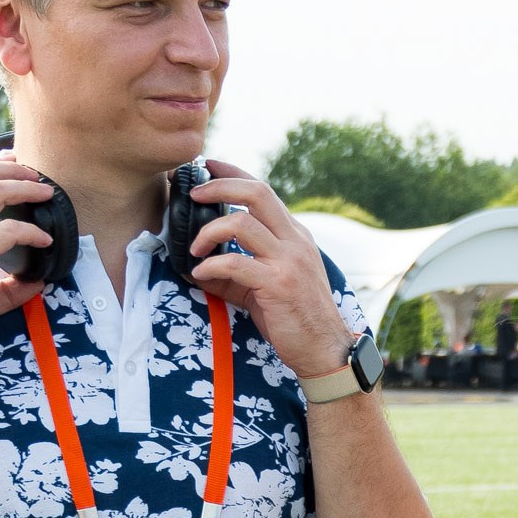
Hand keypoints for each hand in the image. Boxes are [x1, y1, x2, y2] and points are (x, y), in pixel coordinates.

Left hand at [184, 161, 356, 379]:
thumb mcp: (265, 288)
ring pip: (242, 223)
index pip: (262, 191)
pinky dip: (212, 265)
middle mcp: (294, 241)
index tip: (207, 165)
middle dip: (219, 186)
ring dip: (209, 230)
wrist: (324, 351)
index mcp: (294, 236)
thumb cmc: (294, 319)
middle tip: (193, 193)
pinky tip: (199, 273)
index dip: (232, 173)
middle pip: (256, 192)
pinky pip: (236, 264)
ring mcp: (289, 261)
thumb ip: (235, 273)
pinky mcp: (278, 285)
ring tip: (194, 246)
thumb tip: (196, 268)